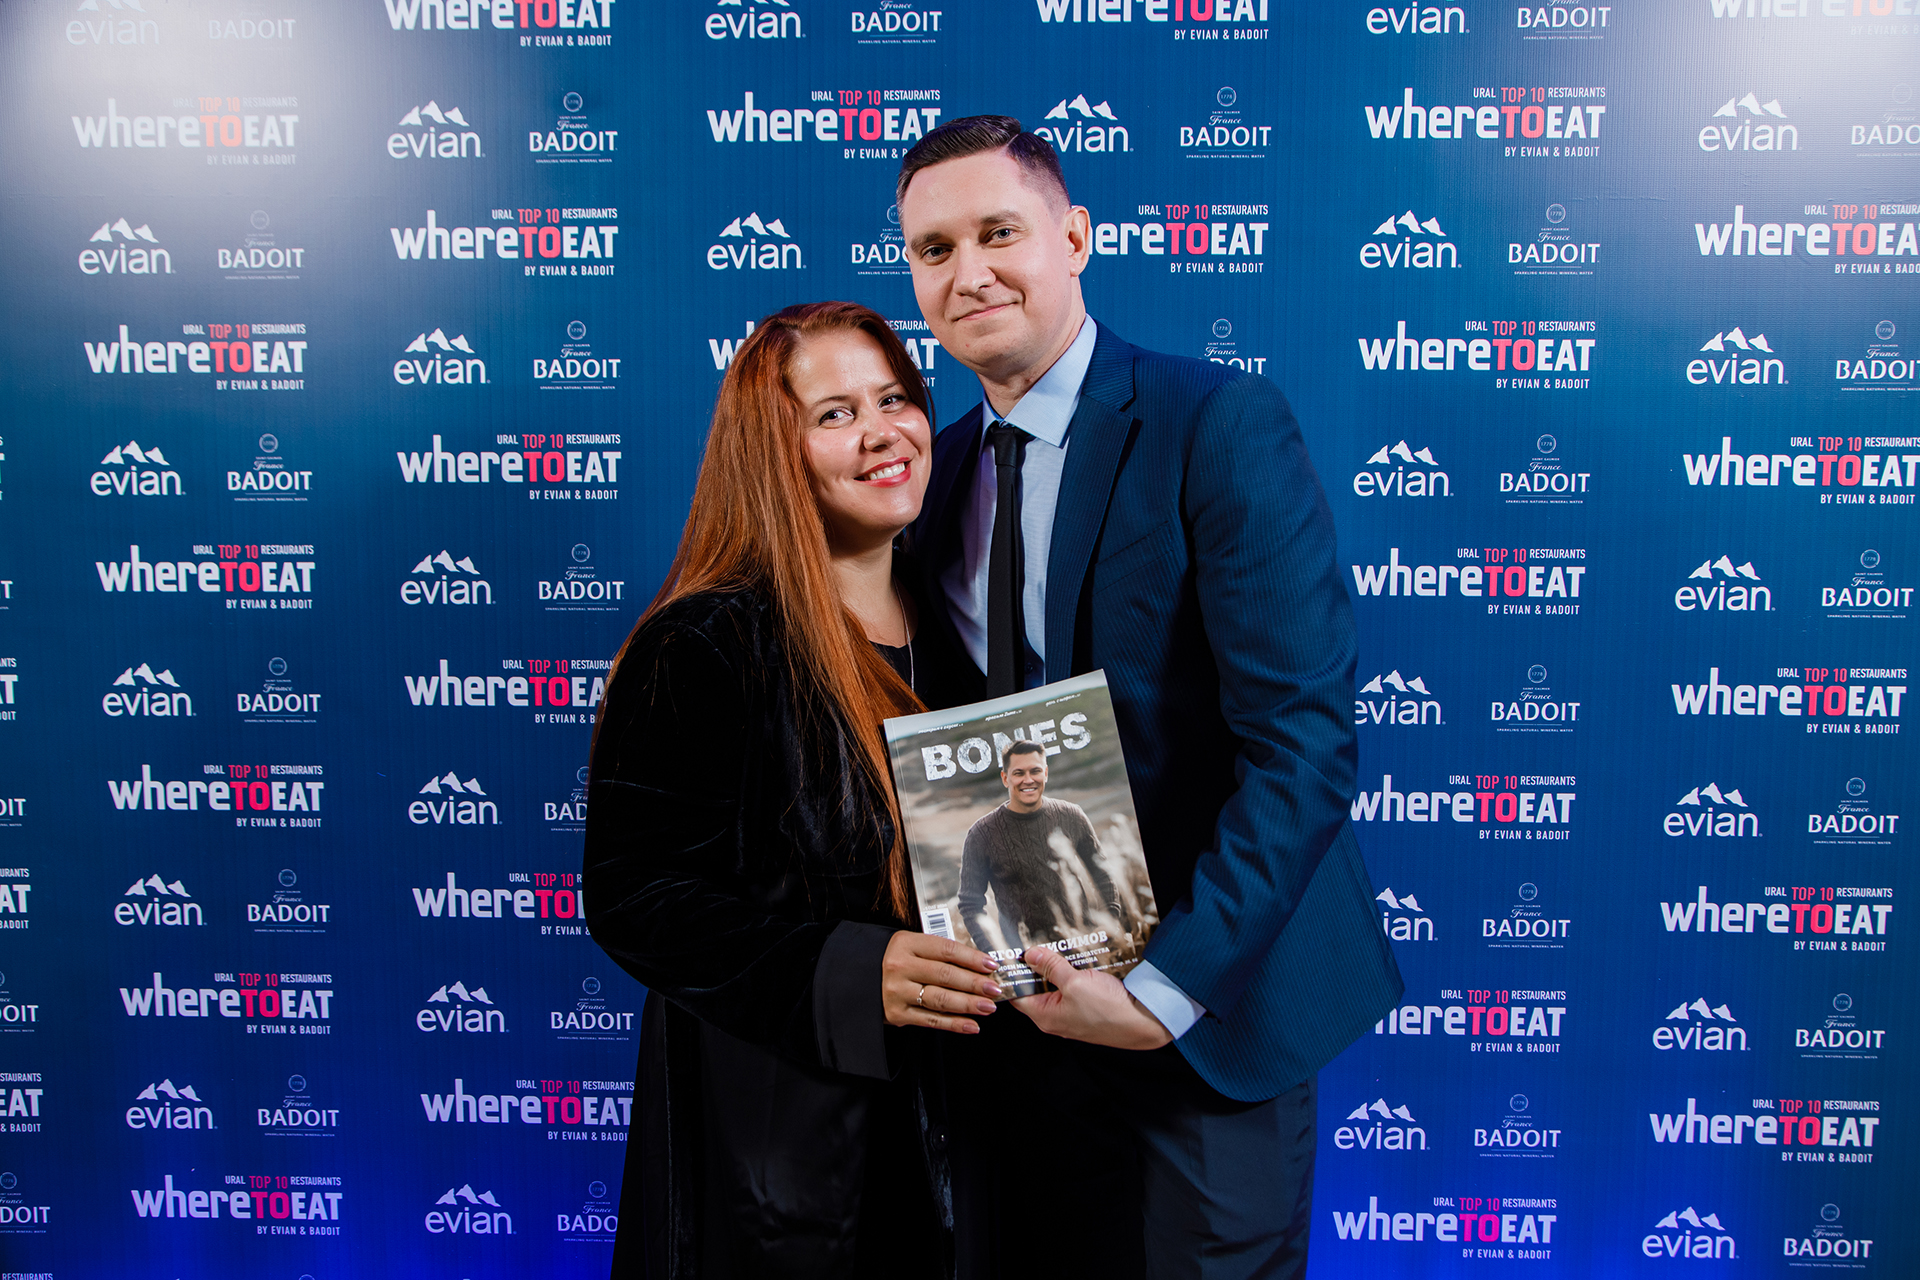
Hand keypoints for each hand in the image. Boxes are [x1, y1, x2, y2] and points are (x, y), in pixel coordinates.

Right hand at [882, 931, 1001, 1033]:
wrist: (860, 978)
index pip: (946, 950)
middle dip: (975, 984)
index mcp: (906, 944)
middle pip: (945, 975)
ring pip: (940, 999)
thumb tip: (978, 964)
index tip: (991, 965)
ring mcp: (897, 992)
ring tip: (988, 1007)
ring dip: (968, 1005)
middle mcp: (900, 967)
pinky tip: (971, 1025)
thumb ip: (938, 952)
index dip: (971, 958)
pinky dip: (953, 1024)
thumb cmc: (894, 960)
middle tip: (995, 989)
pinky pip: (930, 1020)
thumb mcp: (910, 946)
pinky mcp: (897, 1014)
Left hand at [1011, 947, 1172, 1049]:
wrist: (1142, 1022)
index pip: (1017, 994)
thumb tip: (1032, 955)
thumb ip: (1051, 967)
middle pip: (1036, 988)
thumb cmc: (1109, 1010)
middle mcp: (1055, 1017)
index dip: (1013, 974)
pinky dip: (1071, 974)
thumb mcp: (1075, 982)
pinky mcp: (1085, 1008)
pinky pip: (1072, 988)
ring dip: (1056, 968)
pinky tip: (1076, 959)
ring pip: (1055, 986)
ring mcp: (1071, 1013)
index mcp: (1045, 1015)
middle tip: (1035, 944)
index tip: (1011, 954)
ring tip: (1057, 948)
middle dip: (1036, 966)